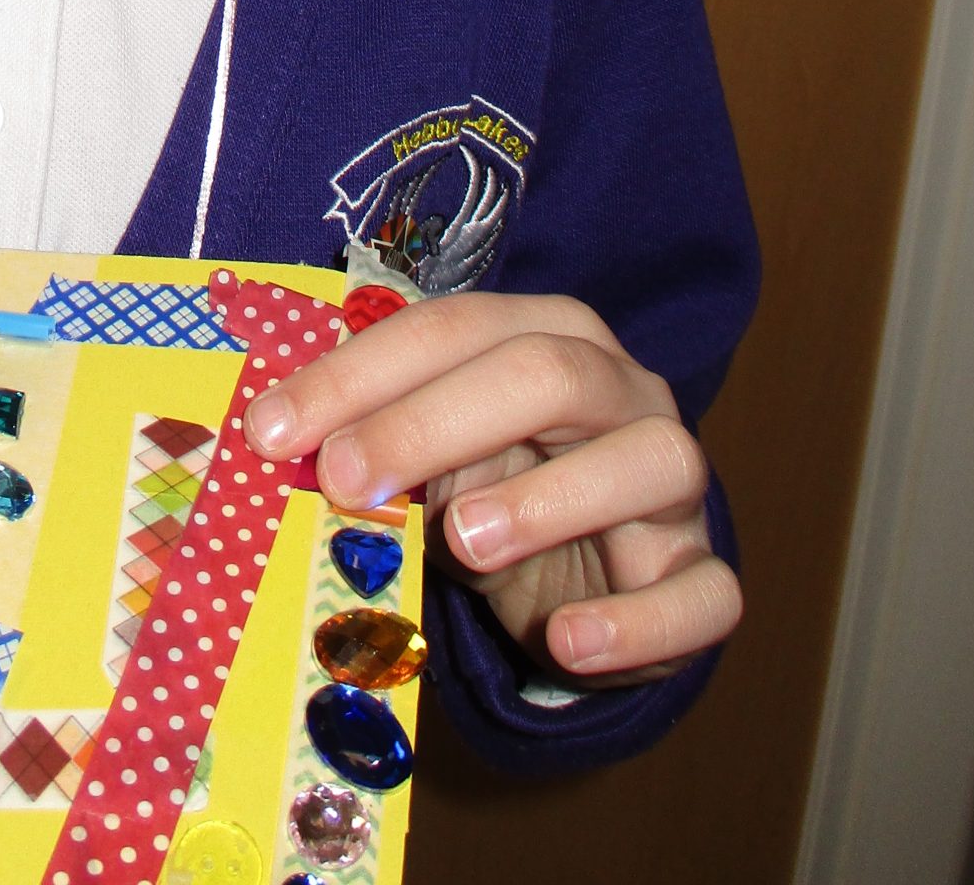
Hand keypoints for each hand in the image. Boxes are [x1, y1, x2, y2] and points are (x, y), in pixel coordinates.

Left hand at [242, 292, 739, 685]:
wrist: (598, 576)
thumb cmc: (500, 490)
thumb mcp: (433, 459)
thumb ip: (371, 442)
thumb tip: (270, 446)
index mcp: (547, 335)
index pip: (451, 328)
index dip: (358, 375)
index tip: (271, 431)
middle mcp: (622, 389)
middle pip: (545, 373)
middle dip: (433, 421)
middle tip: (346, 478)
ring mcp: (674, 481)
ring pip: (647, 461)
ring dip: (551, 499)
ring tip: (465, 541)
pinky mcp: (703, 576)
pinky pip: (702, 593)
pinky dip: (637, 622)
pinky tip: (570, 645)